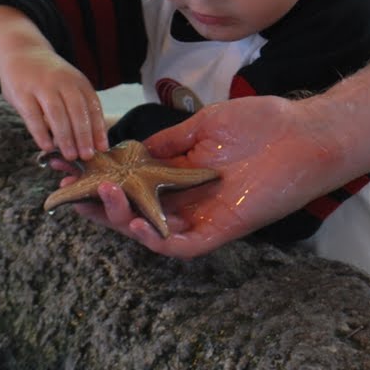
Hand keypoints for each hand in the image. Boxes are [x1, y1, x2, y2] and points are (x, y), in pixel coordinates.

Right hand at [0, 49, 106, 159]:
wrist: (21, 52)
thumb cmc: (49, 78)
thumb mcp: (69, 85)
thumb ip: (78, 108)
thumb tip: (92, 141)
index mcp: (78, 81)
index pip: (92, 106)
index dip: (98, 128)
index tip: (102, 147)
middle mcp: (62, 81)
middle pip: (77, 111)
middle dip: (83, 135)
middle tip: (86, 155)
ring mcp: (41, 86)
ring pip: (57, 114)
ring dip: (65, 137)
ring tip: (70, 155)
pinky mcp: (22, 92)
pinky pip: (33, 116)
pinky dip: (41, 133)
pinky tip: (47, 146)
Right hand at [72, 95, 341, 257]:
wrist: (302, 135)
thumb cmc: (261, 125)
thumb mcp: (204, 126)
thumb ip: (169, 143)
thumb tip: (132, 150)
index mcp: (180, 176)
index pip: (131, 184)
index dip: (99, 180)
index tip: (68, 168)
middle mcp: (186, 201)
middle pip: (131, 212)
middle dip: (97, 204)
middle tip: (67, 192)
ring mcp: (202, 218)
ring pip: (149, 232)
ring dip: (119, 220)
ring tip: (97, 199)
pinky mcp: (220, 231)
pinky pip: (180, 245)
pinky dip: (153, 238)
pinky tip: (132, 222)